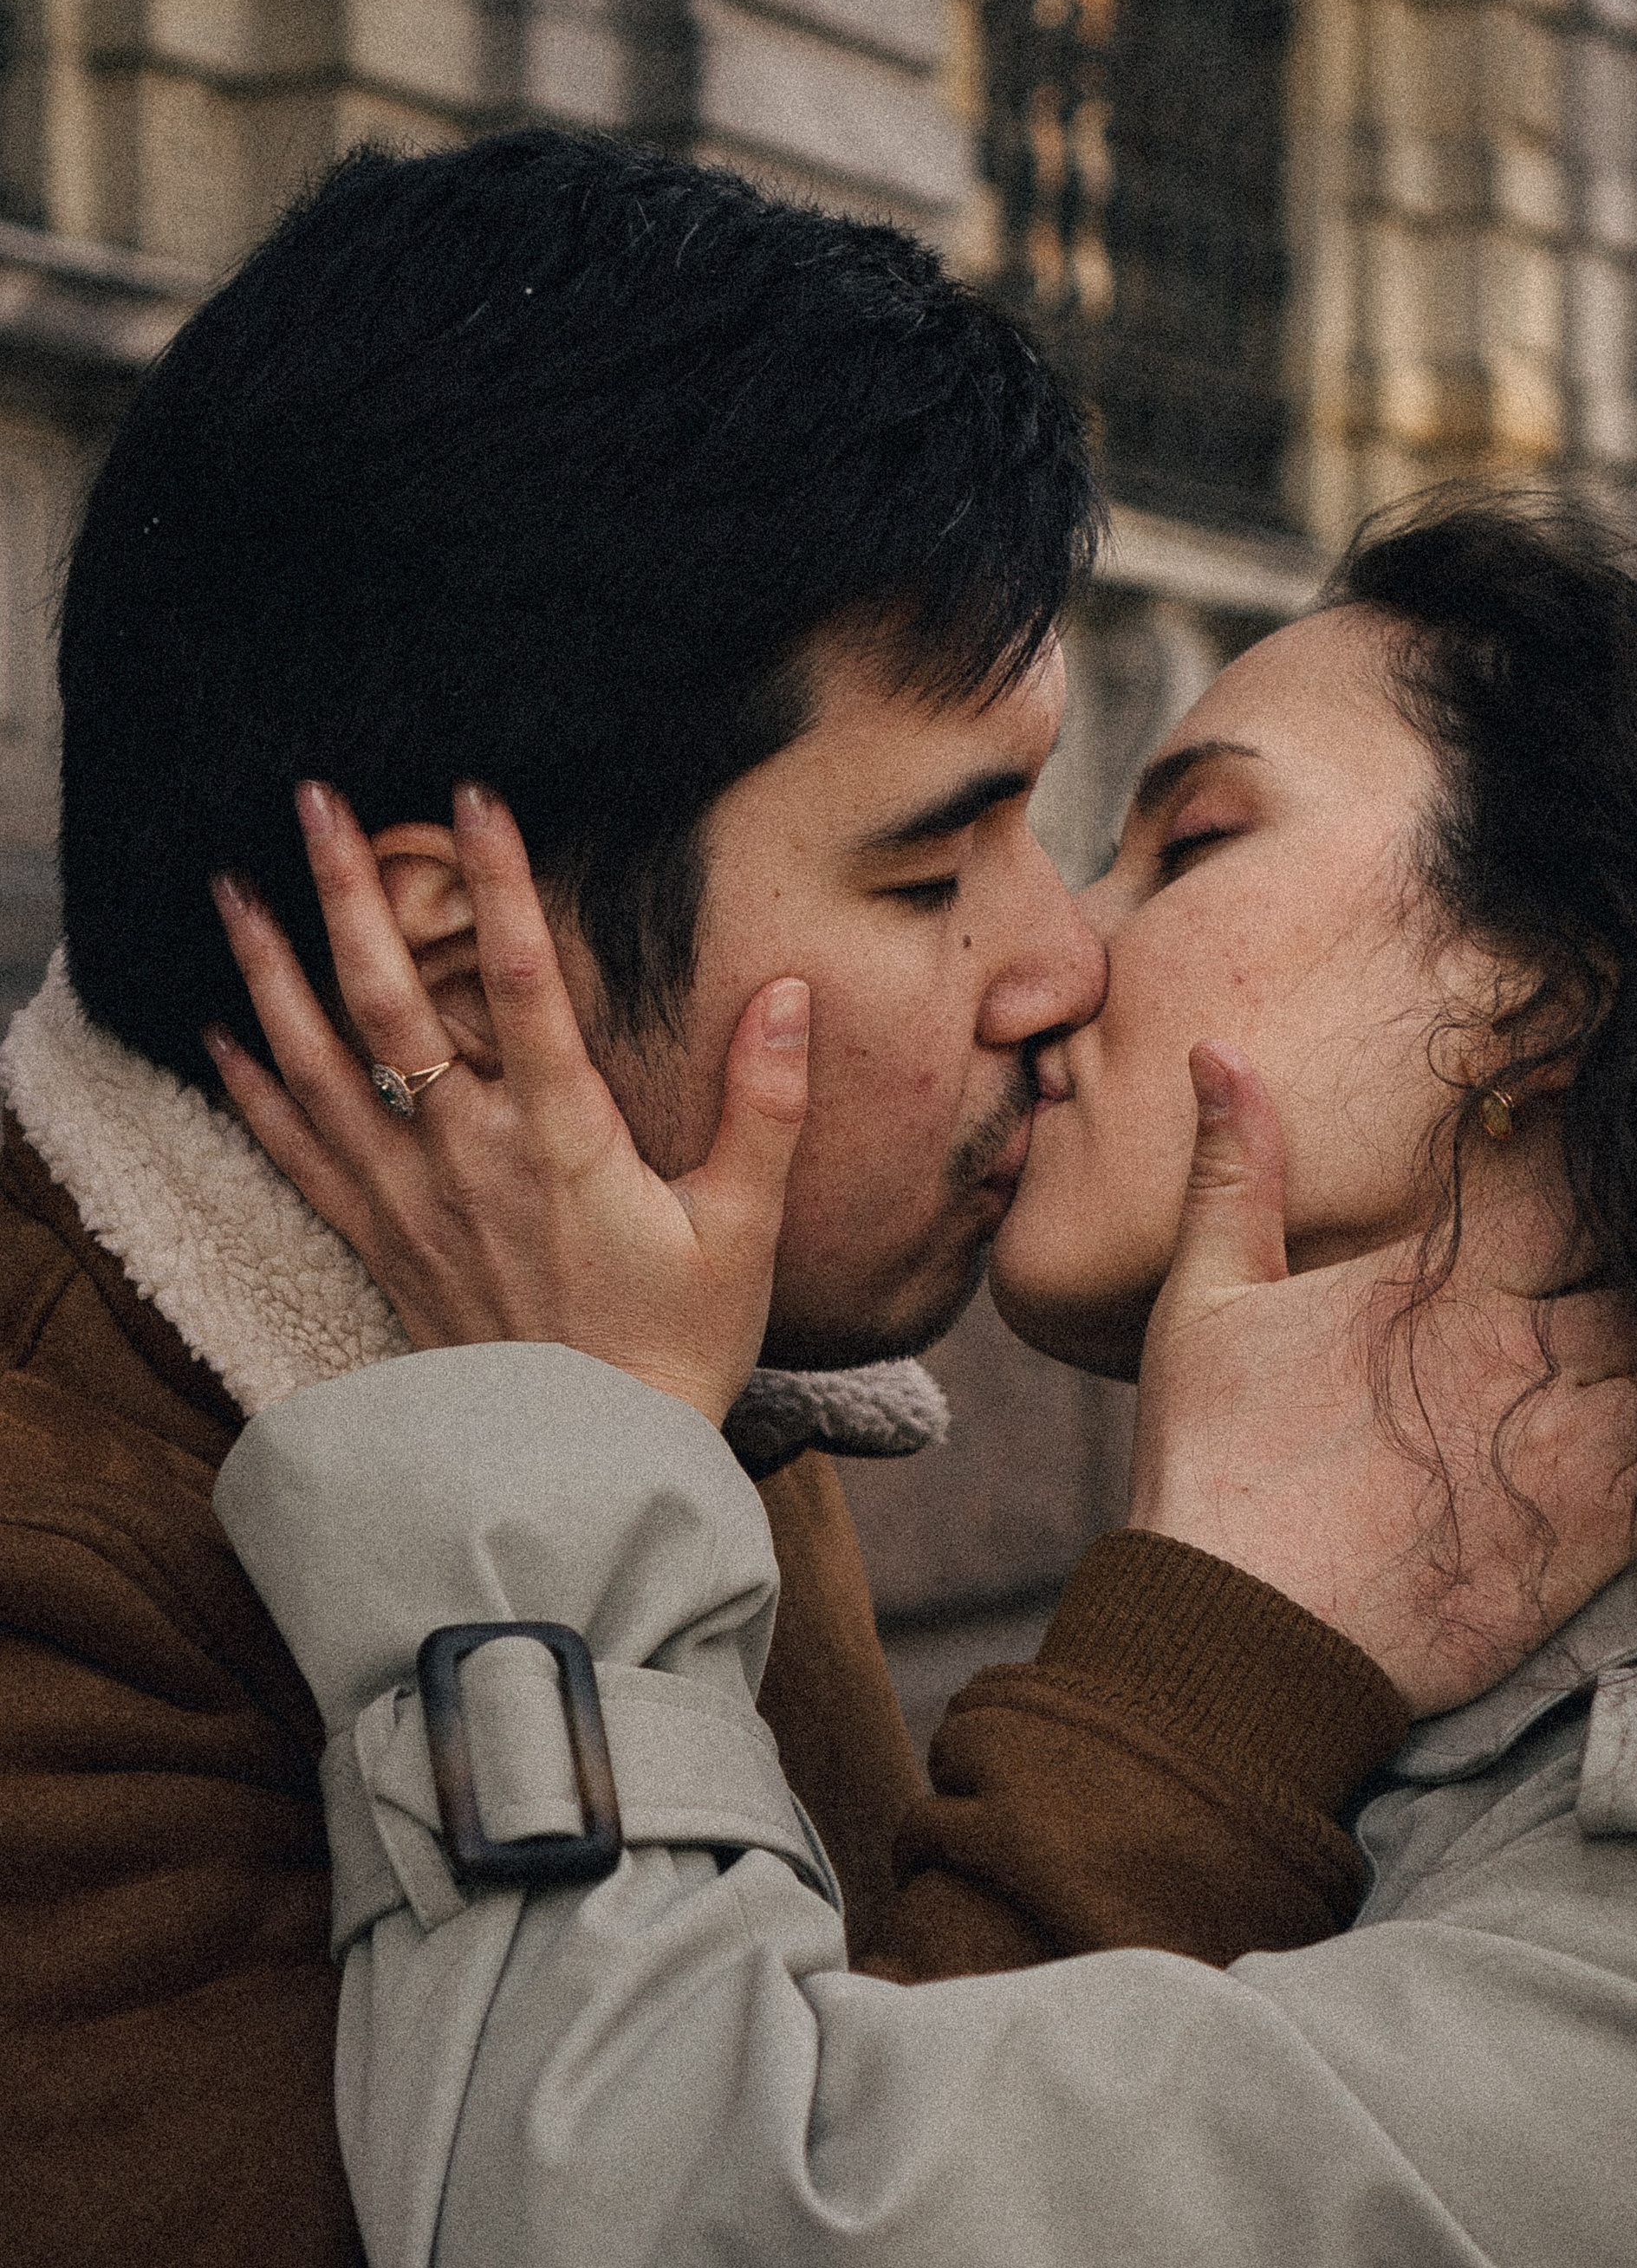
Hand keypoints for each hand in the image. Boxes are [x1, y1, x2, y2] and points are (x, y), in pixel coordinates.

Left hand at [206, 783, 807, 1426]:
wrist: (591, 1471)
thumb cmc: (679, 1351)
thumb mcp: (745, 1231)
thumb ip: (767, 1107)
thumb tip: (785, 995)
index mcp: (565, 1147)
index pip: (528, 987)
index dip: (501, 885)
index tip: (477, 796)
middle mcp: (471, 1161)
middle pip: (393, 1005)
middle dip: (349, 894)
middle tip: (315, 801)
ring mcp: (413, 1203)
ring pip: (322, 1067)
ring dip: (270, 972)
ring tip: (230, 887)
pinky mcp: (381, 1246)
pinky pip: (298, 1155)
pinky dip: (254, 1090)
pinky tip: (220, 1034)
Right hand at [1128, 1046, 1636, 1716]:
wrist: (1235, 1638)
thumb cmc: (1211, 1469)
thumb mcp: (1204, 1305)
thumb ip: (1233, 1173)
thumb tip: (1214, 1051)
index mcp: (1443, 1282)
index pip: (1568, 1171)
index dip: (1612, 1138)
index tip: (1635, 1122)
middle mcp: (1522, 1351)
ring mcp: (1570, 1446)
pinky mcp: (1600, 1537)